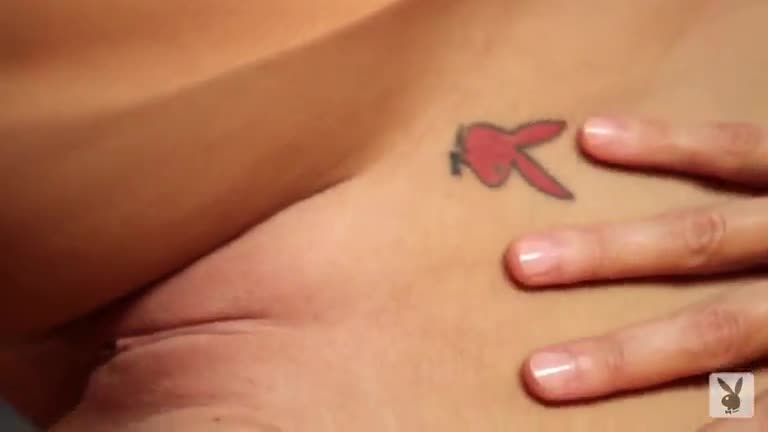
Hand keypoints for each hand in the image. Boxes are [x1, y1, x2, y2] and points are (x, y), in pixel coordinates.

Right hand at [505, 117, 767, 430]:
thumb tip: (738, 416)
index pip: (758, 406)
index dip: (708, 425)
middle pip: (714, 331)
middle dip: (623, 356)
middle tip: (539, 374)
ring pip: (702, 240)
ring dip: (610, 253)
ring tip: (526, 260)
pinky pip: (734, 147)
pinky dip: (666, 145)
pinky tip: (598, 137)